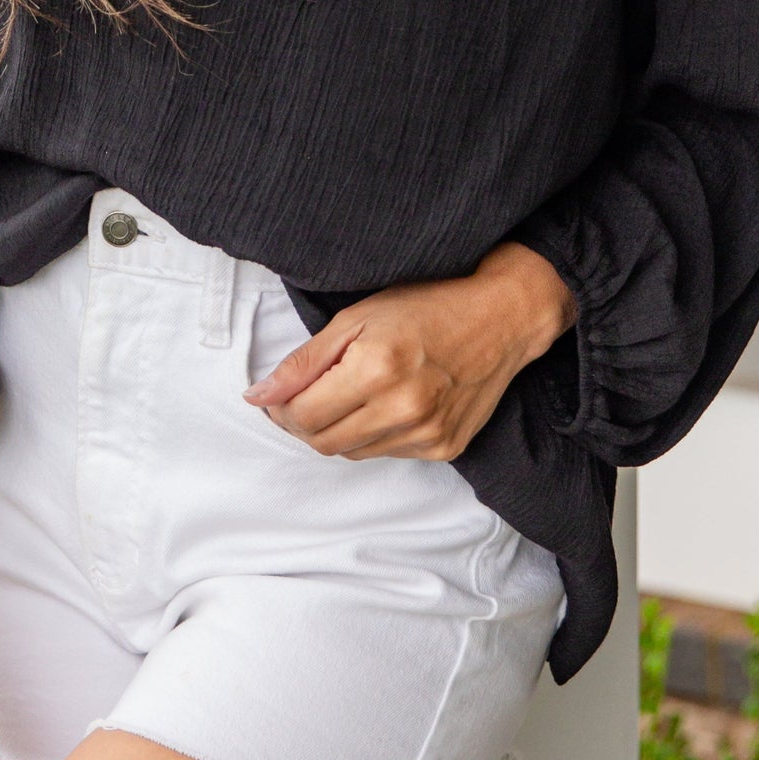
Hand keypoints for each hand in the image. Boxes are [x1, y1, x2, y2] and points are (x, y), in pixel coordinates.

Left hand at [242, 241, 575, 461]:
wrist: (501, 318)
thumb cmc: (428, 305)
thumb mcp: (357, 317)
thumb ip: (305, 362)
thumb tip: (257, 395)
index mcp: (377, 368)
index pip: (303, 415)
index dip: (279, 408)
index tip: (274, 394)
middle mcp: (404, 407)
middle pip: (322, 442)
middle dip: (301, 423)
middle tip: (302, 396)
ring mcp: (427, 433)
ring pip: (351, 453)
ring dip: (336, 429)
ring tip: (348, 393)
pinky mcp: (444, 448)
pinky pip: (386, 453)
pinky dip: (372, 434)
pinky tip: (384, 403)